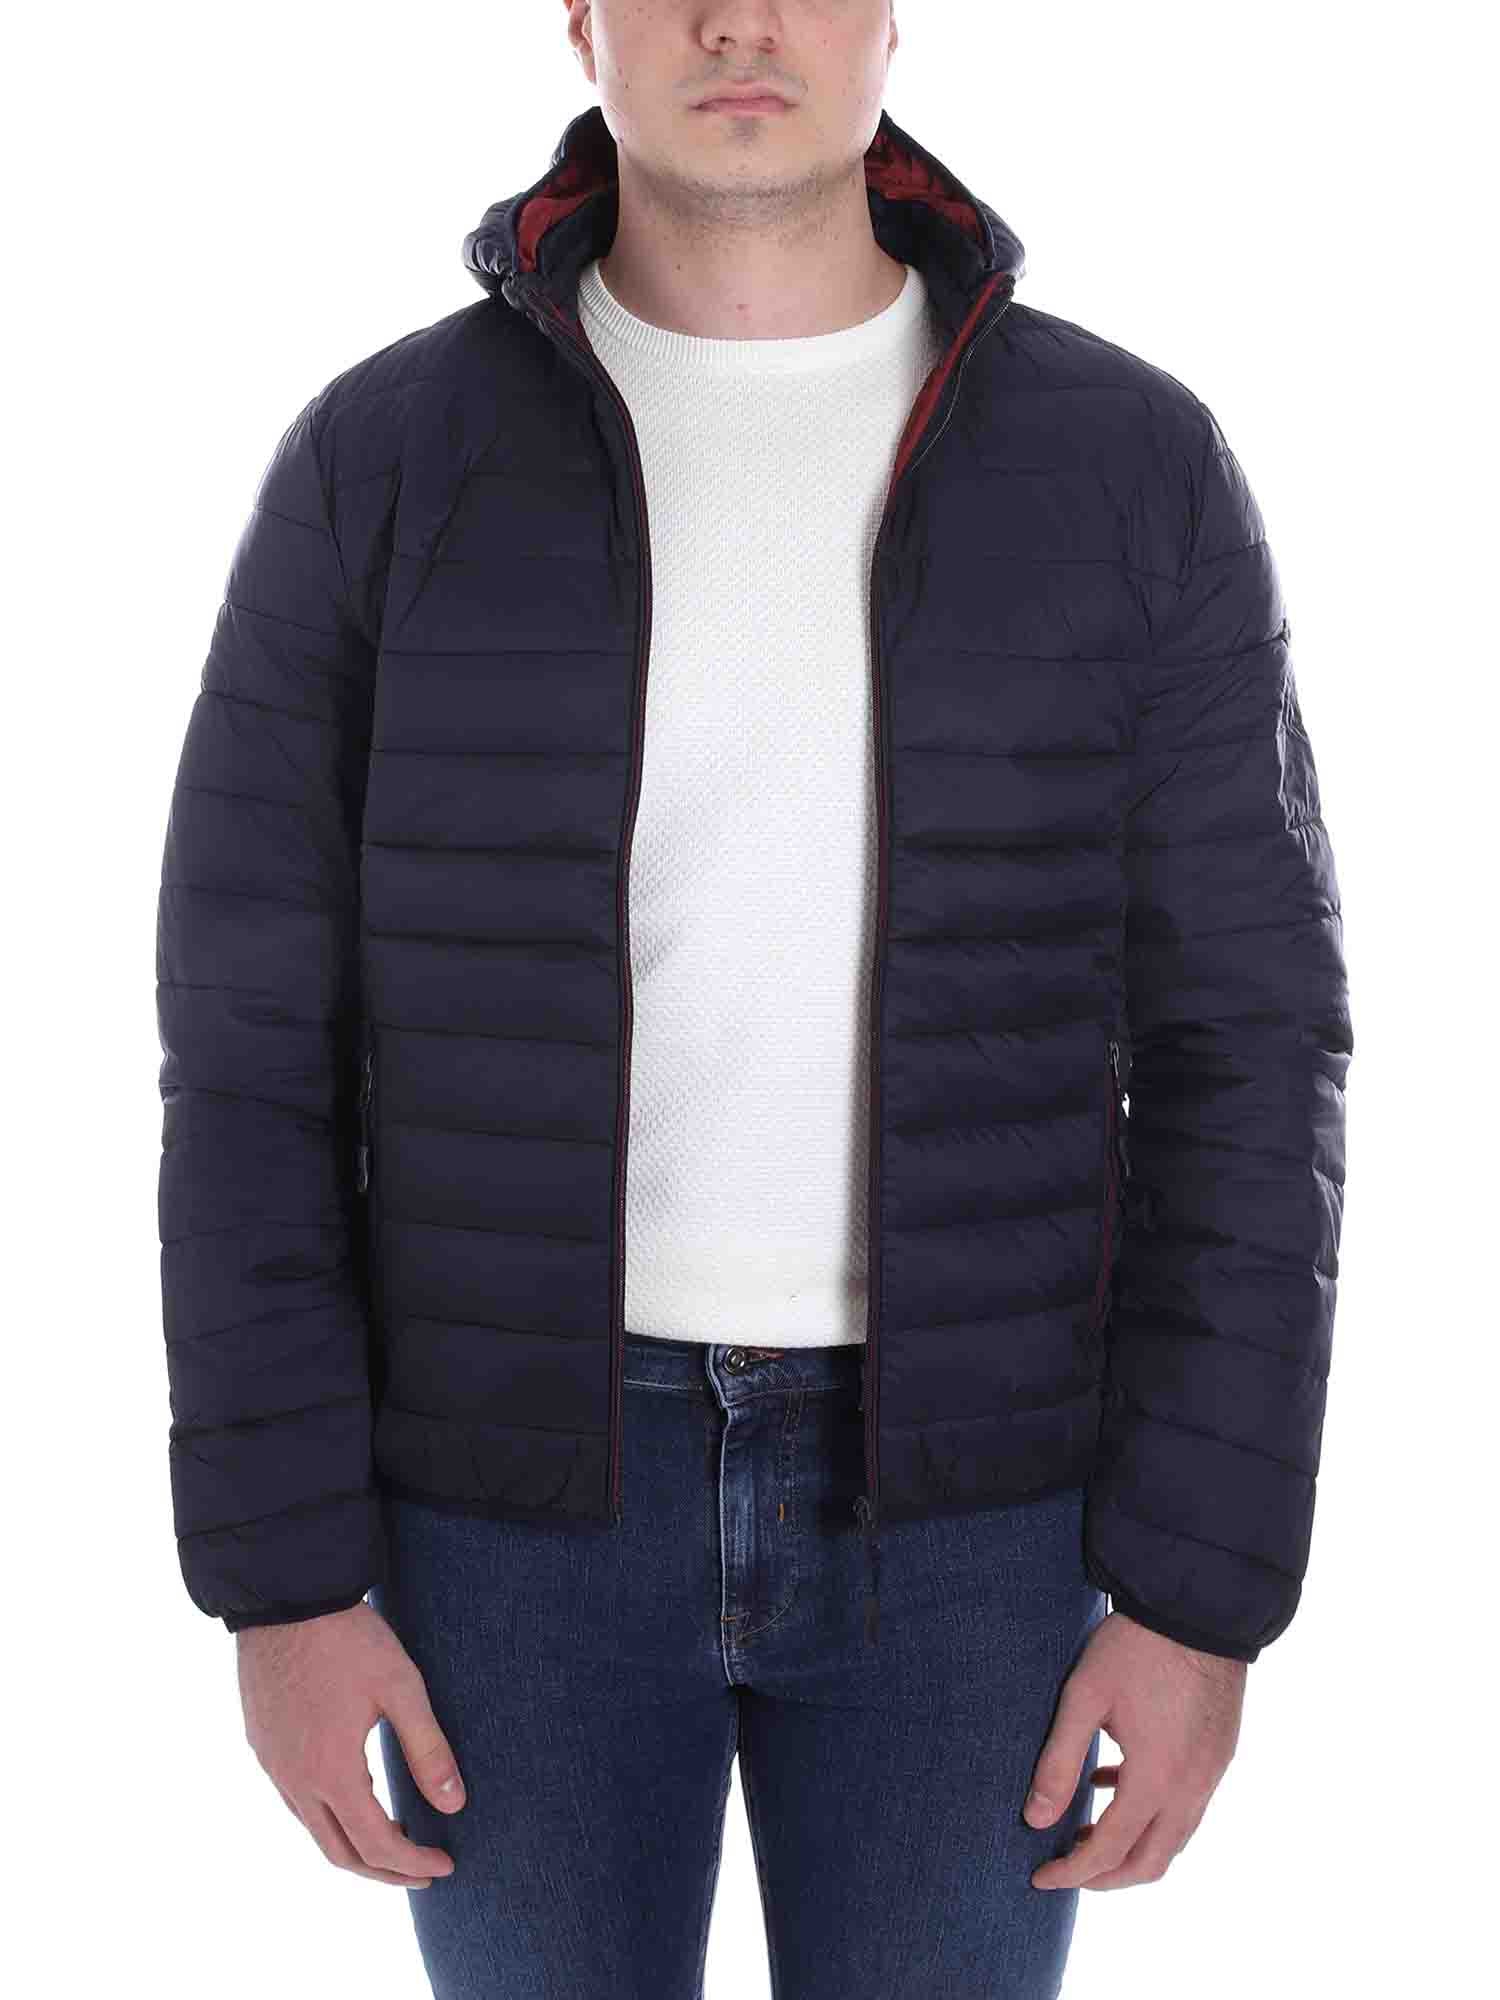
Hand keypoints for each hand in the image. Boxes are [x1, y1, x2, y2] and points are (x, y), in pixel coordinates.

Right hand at [238, 1601, 465, 1886]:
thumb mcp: (401, 1688)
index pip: (377, 1845)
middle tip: (423, 1871)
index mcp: (331, 1772)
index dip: (413, 1863)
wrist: (287, 1597)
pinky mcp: (262, 1745)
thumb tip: (455, 1805)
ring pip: (314, 1830)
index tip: (445, 1865)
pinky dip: (330, 1817)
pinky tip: (354, 1798)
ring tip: (395, 1841)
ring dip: (355, 1846)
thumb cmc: (348, 1638)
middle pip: (340, 1853)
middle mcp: (295, 1780)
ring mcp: (272, 1764)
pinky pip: (295, 1802)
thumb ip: (429, 1750)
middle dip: (385, 1871)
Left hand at [1024, 1610, 1245, 1890]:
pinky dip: (1151, 1815)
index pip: (1109, 1852)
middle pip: (1149, 1863)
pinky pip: (1186, 1808)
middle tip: (1064, 1868)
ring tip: (1084, 1830)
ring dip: (1130, 1848)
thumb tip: (1035, 1820)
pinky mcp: (1218, 1754)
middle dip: (1105, 1877)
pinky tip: (1114, 1782)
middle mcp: (1191, 1789)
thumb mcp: (1084, 1698)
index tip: (1038, 1877)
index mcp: (1156, 1780)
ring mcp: (1211, 1774)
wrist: (1198, 1607)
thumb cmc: (1136, 1647)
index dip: (1071, 1872)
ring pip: (1172, 1840)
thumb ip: (1058, 1762)